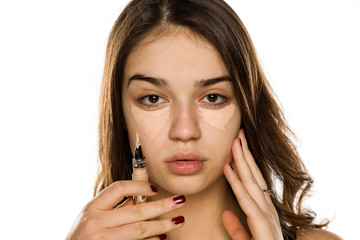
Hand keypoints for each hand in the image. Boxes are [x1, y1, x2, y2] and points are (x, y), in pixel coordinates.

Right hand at [67, 180, 185, 239]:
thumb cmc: (83, 238)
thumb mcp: (92, 219)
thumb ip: (113, 210)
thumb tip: (141, 200)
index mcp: (92, 208)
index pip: (119, 188)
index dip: (140, 185)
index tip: (156, 188)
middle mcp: (95, 222)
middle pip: (136, 211)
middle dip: (162, 206)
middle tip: (179, 201)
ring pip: (139, 230)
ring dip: (162, 225)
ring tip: (178, 221)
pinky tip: (161, 239)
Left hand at [222, 129, 282, 239]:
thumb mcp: (247, 239)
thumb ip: (237, 227)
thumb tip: (225, 212)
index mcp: (263, 210)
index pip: (253, 181)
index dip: (245, 162)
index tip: (237, 145)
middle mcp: (266, 208)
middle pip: (254, 175)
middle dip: (245, 153)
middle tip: (238, 133)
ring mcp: (266, 215)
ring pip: (251, 182)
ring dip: (241, 161)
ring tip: (234, 142)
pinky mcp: (262, 225)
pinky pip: (246, 199)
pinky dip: (236, 182)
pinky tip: (228, 168)